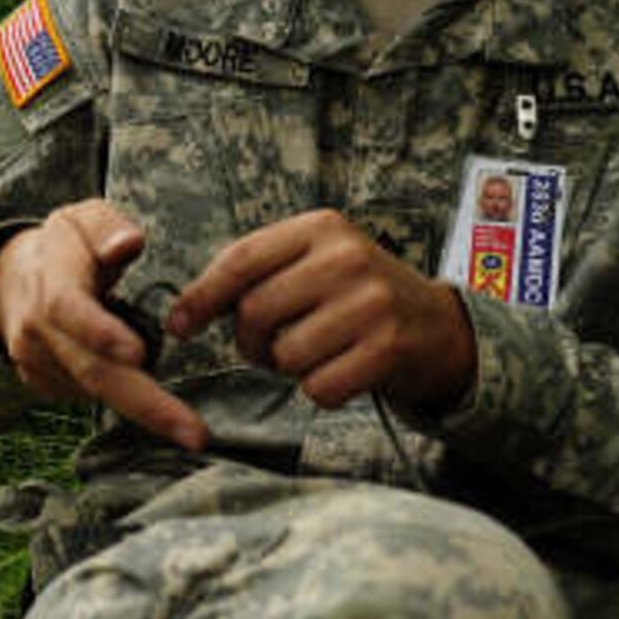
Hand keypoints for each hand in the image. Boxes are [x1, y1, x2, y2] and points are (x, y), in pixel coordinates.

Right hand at [0, 200, 207, 450]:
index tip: (138, 353)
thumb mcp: (83, 218)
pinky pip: (87, 395)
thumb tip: (129, 243)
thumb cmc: (64, 246)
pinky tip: (150, 403)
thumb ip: (108, 227)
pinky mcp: (42, 383)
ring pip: (94, 390)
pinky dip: (123, 401)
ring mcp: (36, 361)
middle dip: (144, 404)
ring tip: (186, 425)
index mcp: (49, 278)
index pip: (66, 307)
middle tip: (192, 434)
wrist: (9, 280)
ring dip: (143, 409)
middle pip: (90, 370)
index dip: (99, 331)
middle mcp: (36, 326)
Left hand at [168, 208, 475, 413]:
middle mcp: (346, 258)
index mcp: (322, 228)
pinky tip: (343, 371)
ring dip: (288, 368)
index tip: (179, 325)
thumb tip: (187, 308)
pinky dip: (321, 390)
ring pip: (285, 353)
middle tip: (268, 348)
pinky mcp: (387, 348)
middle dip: (249, 341)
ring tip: (315, 353)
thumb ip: (262, 272)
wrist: (439, 328)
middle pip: (255, 311)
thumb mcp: (317, 262)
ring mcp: (371, 302)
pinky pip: (318, 386)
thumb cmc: (358, 297)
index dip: (202, 296)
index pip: (241, 259)